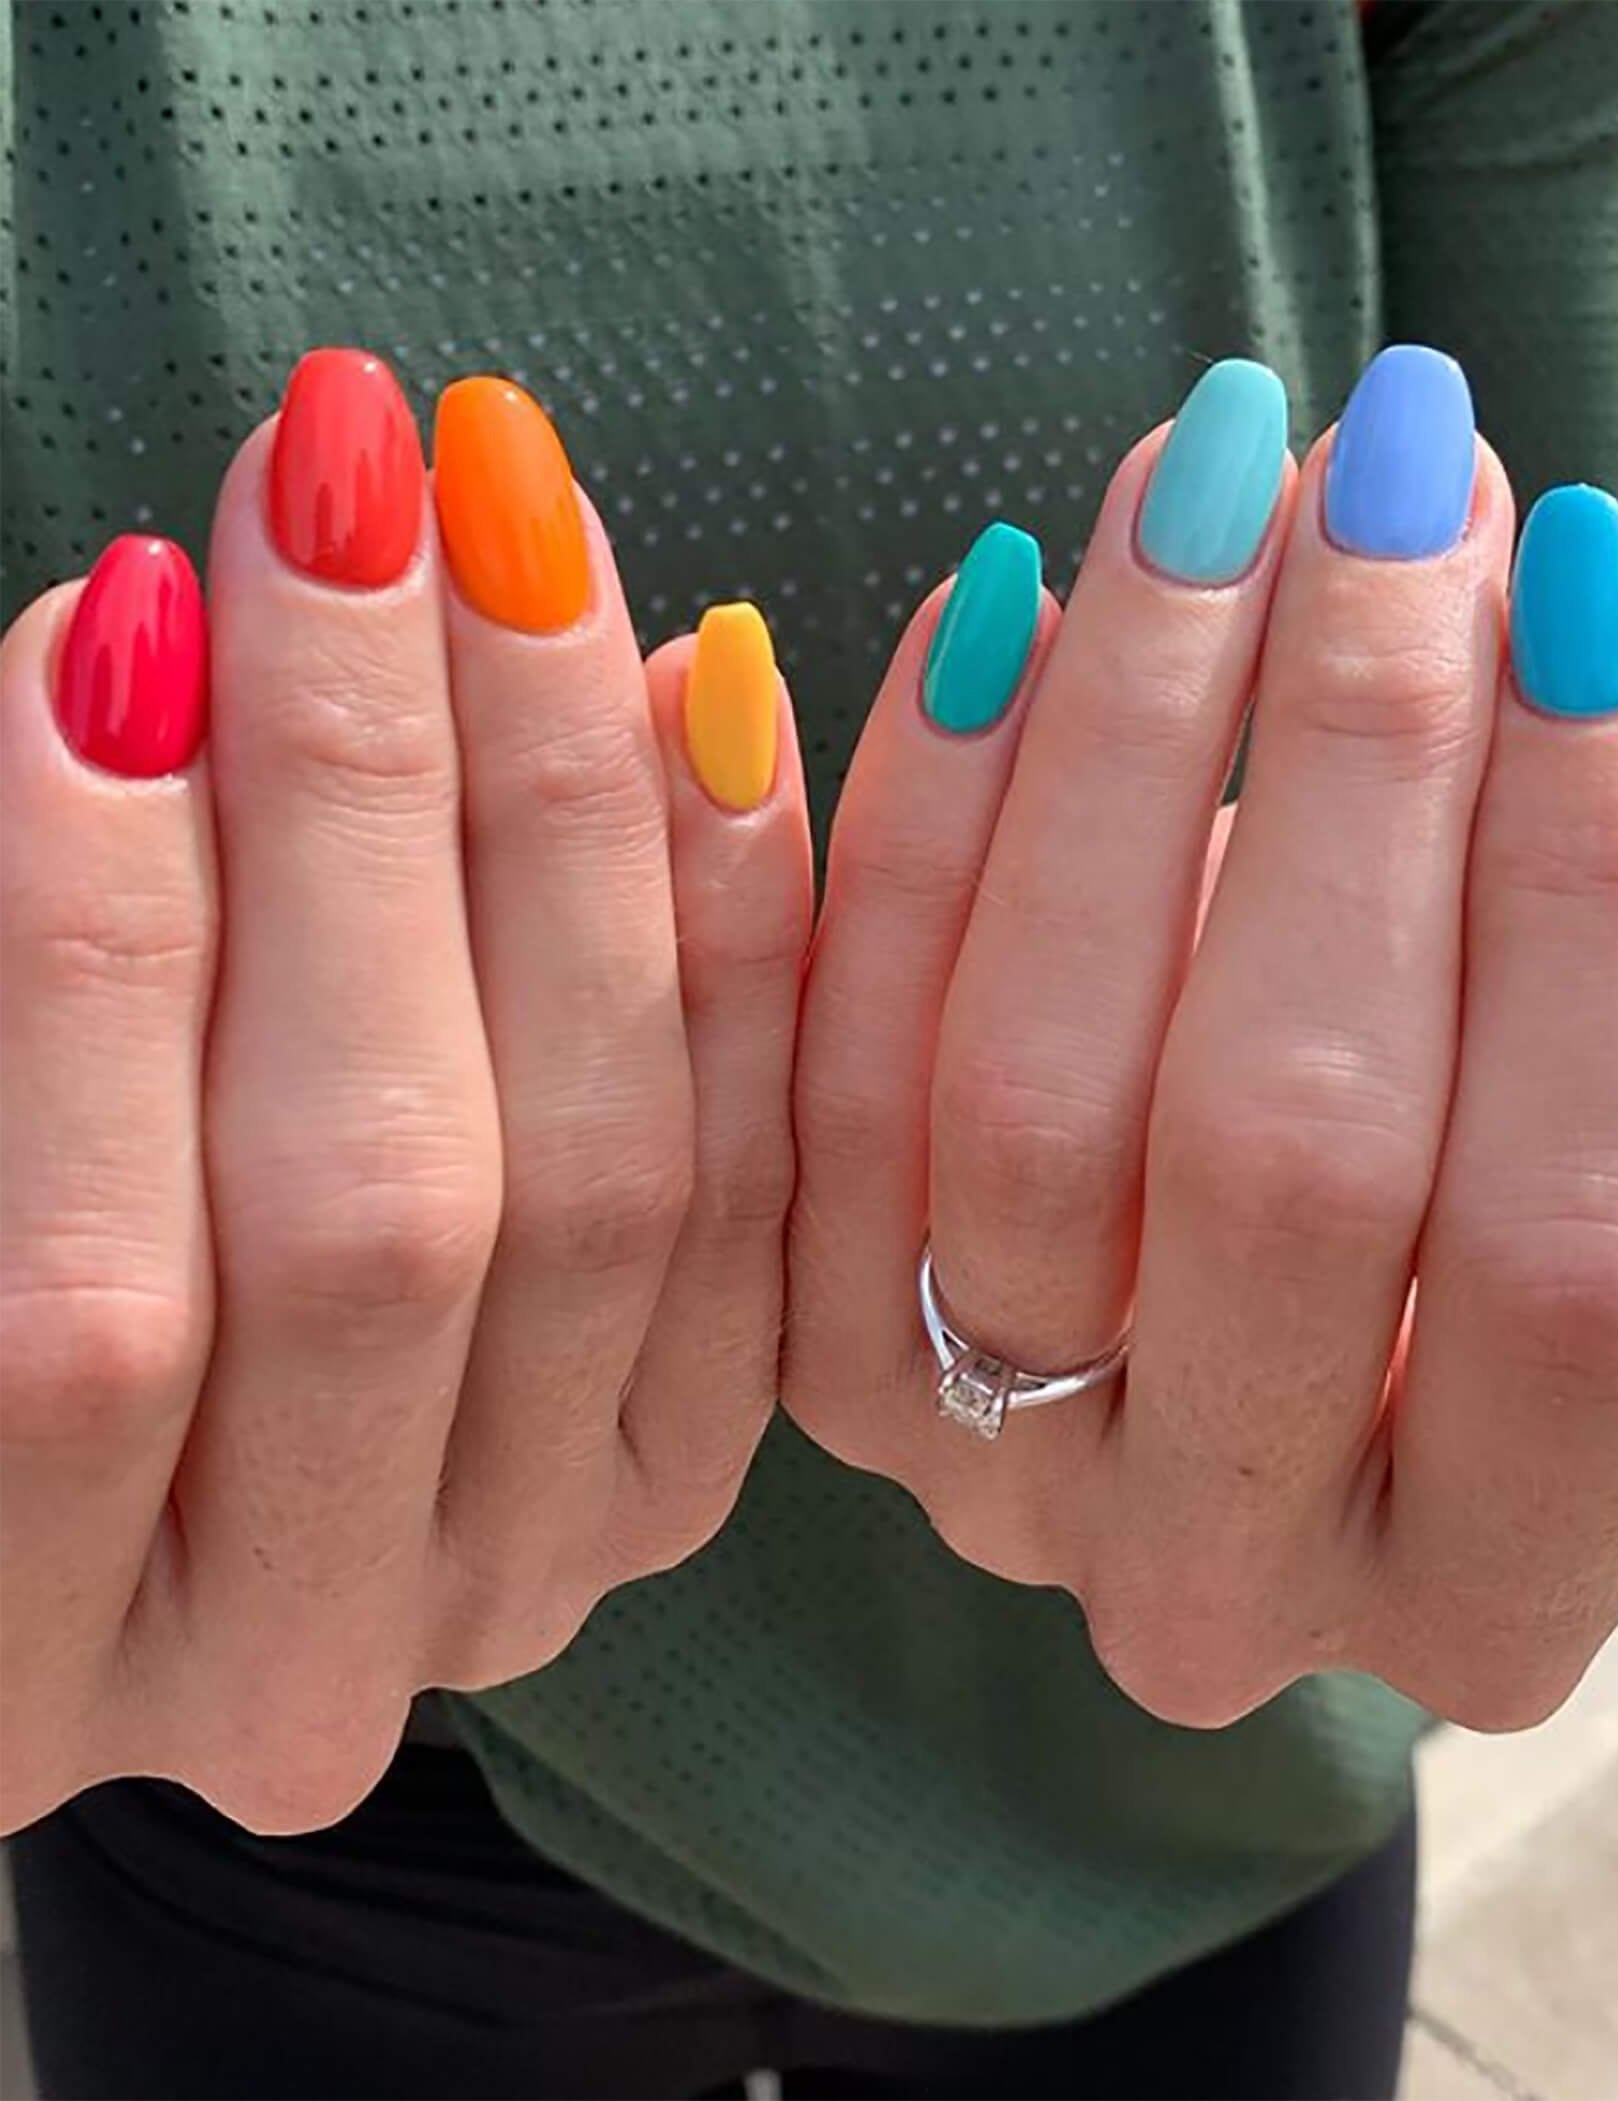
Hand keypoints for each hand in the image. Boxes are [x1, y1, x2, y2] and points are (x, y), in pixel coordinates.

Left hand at [0, 356, 810, 1833]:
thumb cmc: (150, 1257)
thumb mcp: (431, 1130)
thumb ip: (573, 962)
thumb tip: (694, 693)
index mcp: (635, 1476)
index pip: (739, 1162)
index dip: (725, 876)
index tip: (668, 606)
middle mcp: (504, 1586)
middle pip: (581, 1168)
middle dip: (539, 791)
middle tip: (463, 481)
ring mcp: (288, 1659)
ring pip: (381, 1217)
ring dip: (352, 819)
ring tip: (299, 527)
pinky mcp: (35, 1667)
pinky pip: (98, 1301)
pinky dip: (110, 960)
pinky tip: (100, 690)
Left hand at [786, 352, 1617, 1732]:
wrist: (1266, 1342)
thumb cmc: (1493, 1196)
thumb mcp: (1582, 1124)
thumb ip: (1600, 946)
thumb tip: (1575, 610)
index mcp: (1495, 1582)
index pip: (1579, 1256)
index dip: (1600, 901)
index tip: (1601, 590)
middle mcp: (1222, 1577)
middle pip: (1287, 1156)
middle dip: (1358, 769)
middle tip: (1392, 467)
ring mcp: (993, 1477)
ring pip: (1025, 1102)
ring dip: (1118, 752)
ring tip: (1205, 484)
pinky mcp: (832, 1355)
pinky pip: (840, 1078)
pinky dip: (907, 834)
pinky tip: (994, 607)